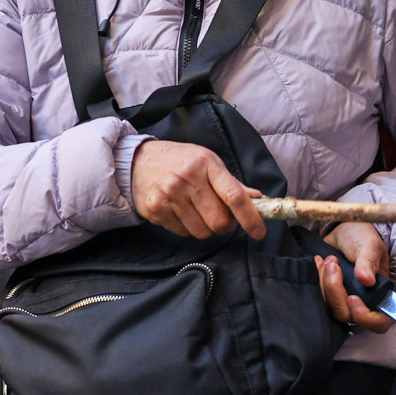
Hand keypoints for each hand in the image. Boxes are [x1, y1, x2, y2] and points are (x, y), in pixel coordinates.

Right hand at [130, 139, 264, 241]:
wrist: (136, 161)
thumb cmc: (178, 161)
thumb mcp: (206, 162)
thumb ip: (231, 183)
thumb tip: (258, 199)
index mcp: (206, 163)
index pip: (234, 195)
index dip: (250, 217)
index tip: (259, 232)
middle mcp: (187, 178)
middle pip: (219, 222)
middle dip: (224, 225)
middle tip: (218, 215)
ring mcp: (169, 195)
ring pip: (202, 232)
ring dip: (205, 227)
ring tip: (195, 210)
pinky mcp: (156, 210)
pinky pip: (183, 233)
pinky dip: (186, 227)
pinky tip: (179, 211)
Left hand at [316, 219, 392, 333]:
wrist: (343, 230)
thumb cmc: (361, 237)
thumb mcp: (369, 245)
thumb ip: (368, 262)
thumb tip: (366, 280)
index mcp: (379, 294)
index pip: (378, 321)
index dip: (365, 316)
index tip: (352, 297)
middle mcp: (362, 301)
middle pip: (347, 315)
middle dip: (335, 291)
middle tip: (333, 265)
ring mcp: (343, 299)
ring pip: (330, 307)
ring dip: (325, 284)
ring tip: (328, 260)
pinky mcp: (328, 295)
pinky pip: (318, 298)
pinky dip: (317, 280)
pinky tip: (319, 263)